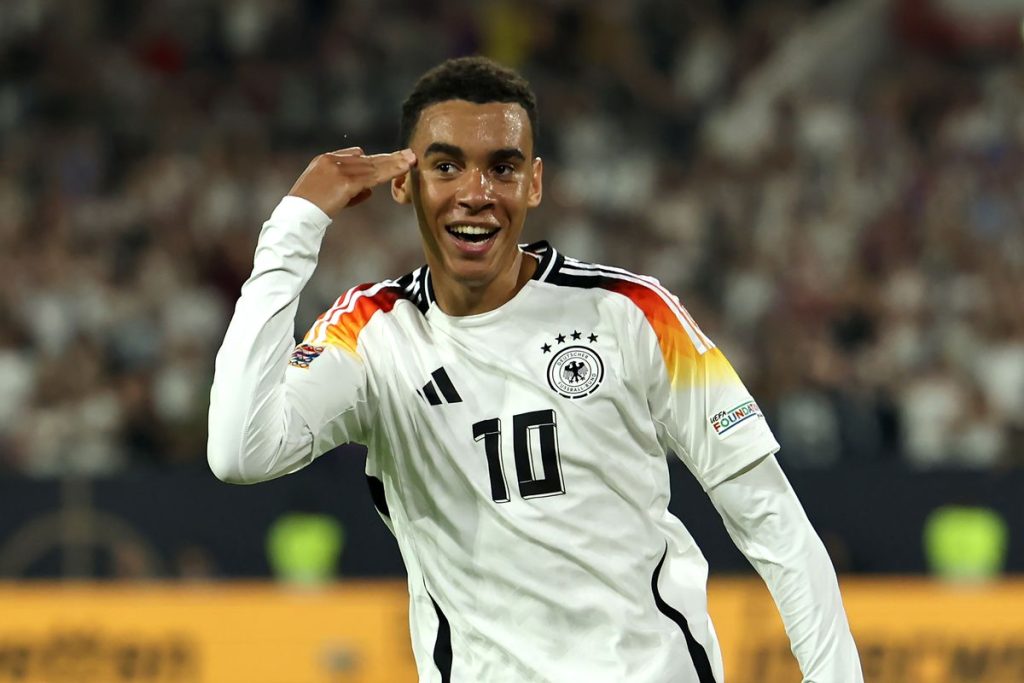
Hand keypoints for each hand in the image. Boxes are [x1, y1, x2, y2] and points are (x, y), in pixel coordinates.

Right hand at [288, 147, 416, 219]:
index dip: (374, 159)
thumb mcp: (326, 194)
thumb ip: (348, 188)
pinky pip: (373, 175)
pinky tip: (404, 168)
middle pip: (367, 158)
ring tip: (411, 159)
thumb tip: (368, 189)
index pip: (354, 155)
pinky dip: (391, 171)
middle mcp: (332, 160)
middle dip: (388, 157)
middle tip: (407, 154)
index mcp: (324, 159)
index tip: (389, 158)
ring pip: (373, 165)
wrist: (296, 217)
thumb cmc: (308, 211)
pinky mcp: (346, 182)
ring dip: (394, 163)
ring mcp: (339, 170)